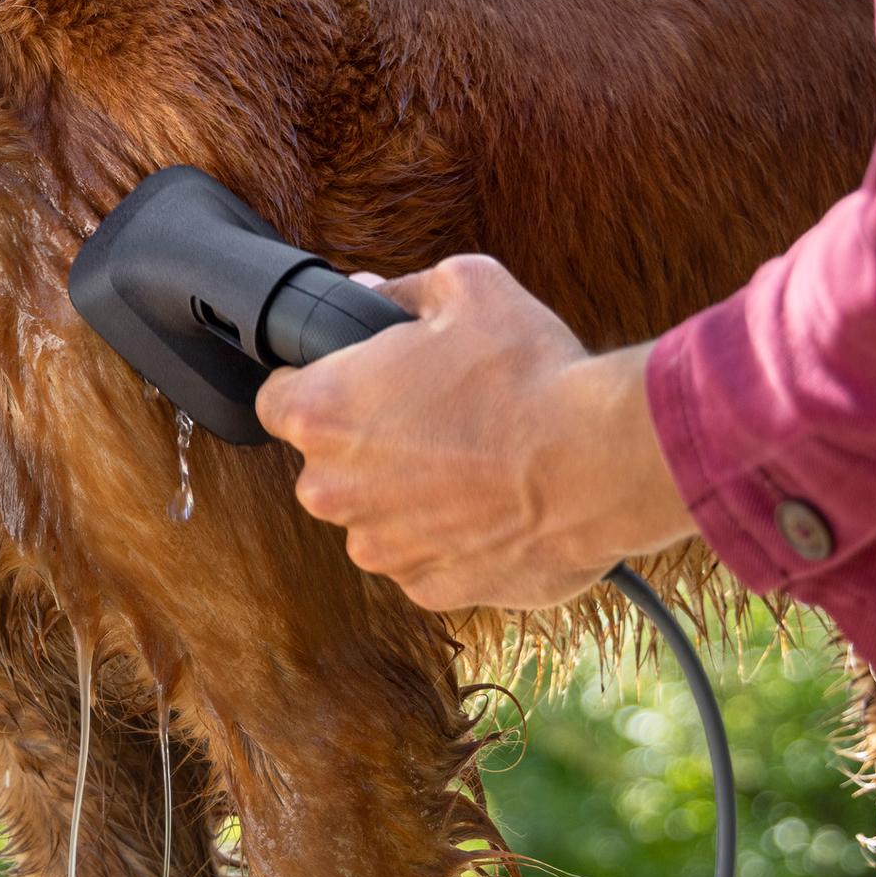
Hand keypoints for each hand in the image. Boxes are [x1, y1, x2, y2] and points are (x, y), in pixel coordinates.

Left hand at [253, 256, 695, 613]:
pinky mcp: (431, 588)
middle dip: (368, 442)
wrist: (599, 461)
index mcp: (321, 411)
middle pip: (328, 463)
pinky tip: (495, 503)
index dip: (314, 382)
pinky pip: (425, 556)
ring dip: (409, 493)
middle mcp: (333, 490)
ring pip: (376, 515)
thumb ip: (402, 291)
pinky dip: (450, 535)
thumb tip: (372, 295)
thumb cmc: (529, 373)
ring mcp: (381, 546)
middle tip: (434, 413)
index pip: (275, 399)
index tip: (353, 379)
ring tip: (475, 460)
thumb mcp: (466, 288)